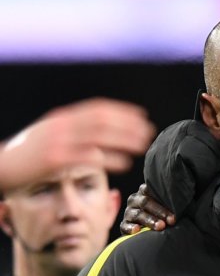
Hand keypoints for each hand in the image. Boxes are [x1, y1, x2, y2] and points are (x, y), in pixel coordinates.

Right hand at [0, 99, 155, 191]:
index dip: (121, 111)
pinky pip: (88, 157)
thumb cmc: (26, 157)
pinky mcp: (55, 161)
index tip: (141, 115)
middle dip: (128, 124)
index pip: (96, 109)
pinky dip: (110, 158)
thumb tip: (94, 141)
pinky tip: (126, 163)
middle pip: (102, 120)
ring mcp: (58, 142)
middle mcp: (61, 126)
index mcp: (61, 118)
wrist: (0, 167)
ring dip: (124, 139)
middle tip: (149, 130)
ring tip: (143, 144)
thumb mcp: (48, 138)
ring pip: (98, 136)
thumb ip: (70, 135)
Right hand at [120, 183, 174, 234]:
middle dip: (160, 211)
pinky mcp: (123, 225)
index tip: (175, 212)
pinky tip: (137, 230)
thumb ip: (169, 202)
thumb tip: (183, 201)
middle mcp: (134, 200)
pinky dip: (131, 227)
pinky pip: (125, 226)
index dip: (163, 200)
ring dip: (150, 220)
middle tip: (172, 220)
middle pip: (145, 202)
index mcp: (144, 192)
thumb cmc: (162, 216)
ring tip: (160, 226)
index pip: (150, 190)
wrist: (147, 232)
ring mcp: (128, 212)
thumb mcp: (165, 207)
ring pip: (137, 214)